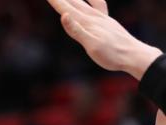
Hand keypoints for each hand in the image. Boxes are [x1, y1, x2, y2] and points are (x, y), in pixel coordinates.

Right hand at [46, 0, 161, 79]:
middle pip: (74, 3)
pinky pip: (98, 5)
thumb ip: (77, 30)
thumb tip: (64, 15)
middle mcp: (93, 17)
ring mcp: (101, 18)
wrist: (133, 55)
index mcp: (87, 23)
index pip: (66, 9)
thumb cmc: (111, 54)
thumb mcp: (91, 45)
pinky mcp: (107, 22)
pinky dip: (92, 0)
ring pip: (83, 3)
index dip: (56, 2)